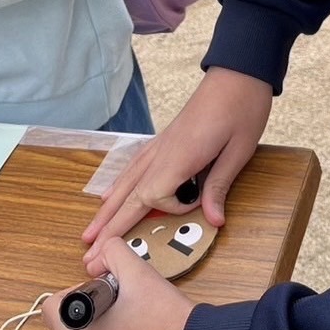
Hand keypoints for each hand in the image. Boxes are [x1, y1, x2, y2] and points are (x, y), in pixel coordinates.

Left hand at [41, 236, 195, 329]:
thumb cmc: (168, 322)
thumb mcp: (139, 273)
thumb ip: (113, 252)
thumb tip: (101, 254)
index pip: (52, 306)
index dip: (79, 291)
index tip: (107, 290)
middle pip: (69, 329)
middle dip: (93, 314)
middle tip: (127, 308)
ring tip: (136, 328)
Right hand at [82, 66, 272, 272]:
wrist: (238, 73)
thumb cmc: (242, 110)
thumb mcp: (238, 151)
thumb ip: (219, 186)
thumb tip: (214, 221)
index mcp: (179, 155)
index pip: (155, 196)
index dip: (173, 207)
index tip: (198, 202)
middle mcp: (162, 151)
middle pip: (128, 195)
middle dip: (108, 226)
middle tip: (87, 256)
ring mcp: (159, 144)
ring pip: (125, 181)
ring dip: (107, 209)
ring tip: (90, 232)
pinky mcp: (164, 139)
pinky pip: (134, 166)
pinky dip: (119, 183)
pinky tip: (109, 193)